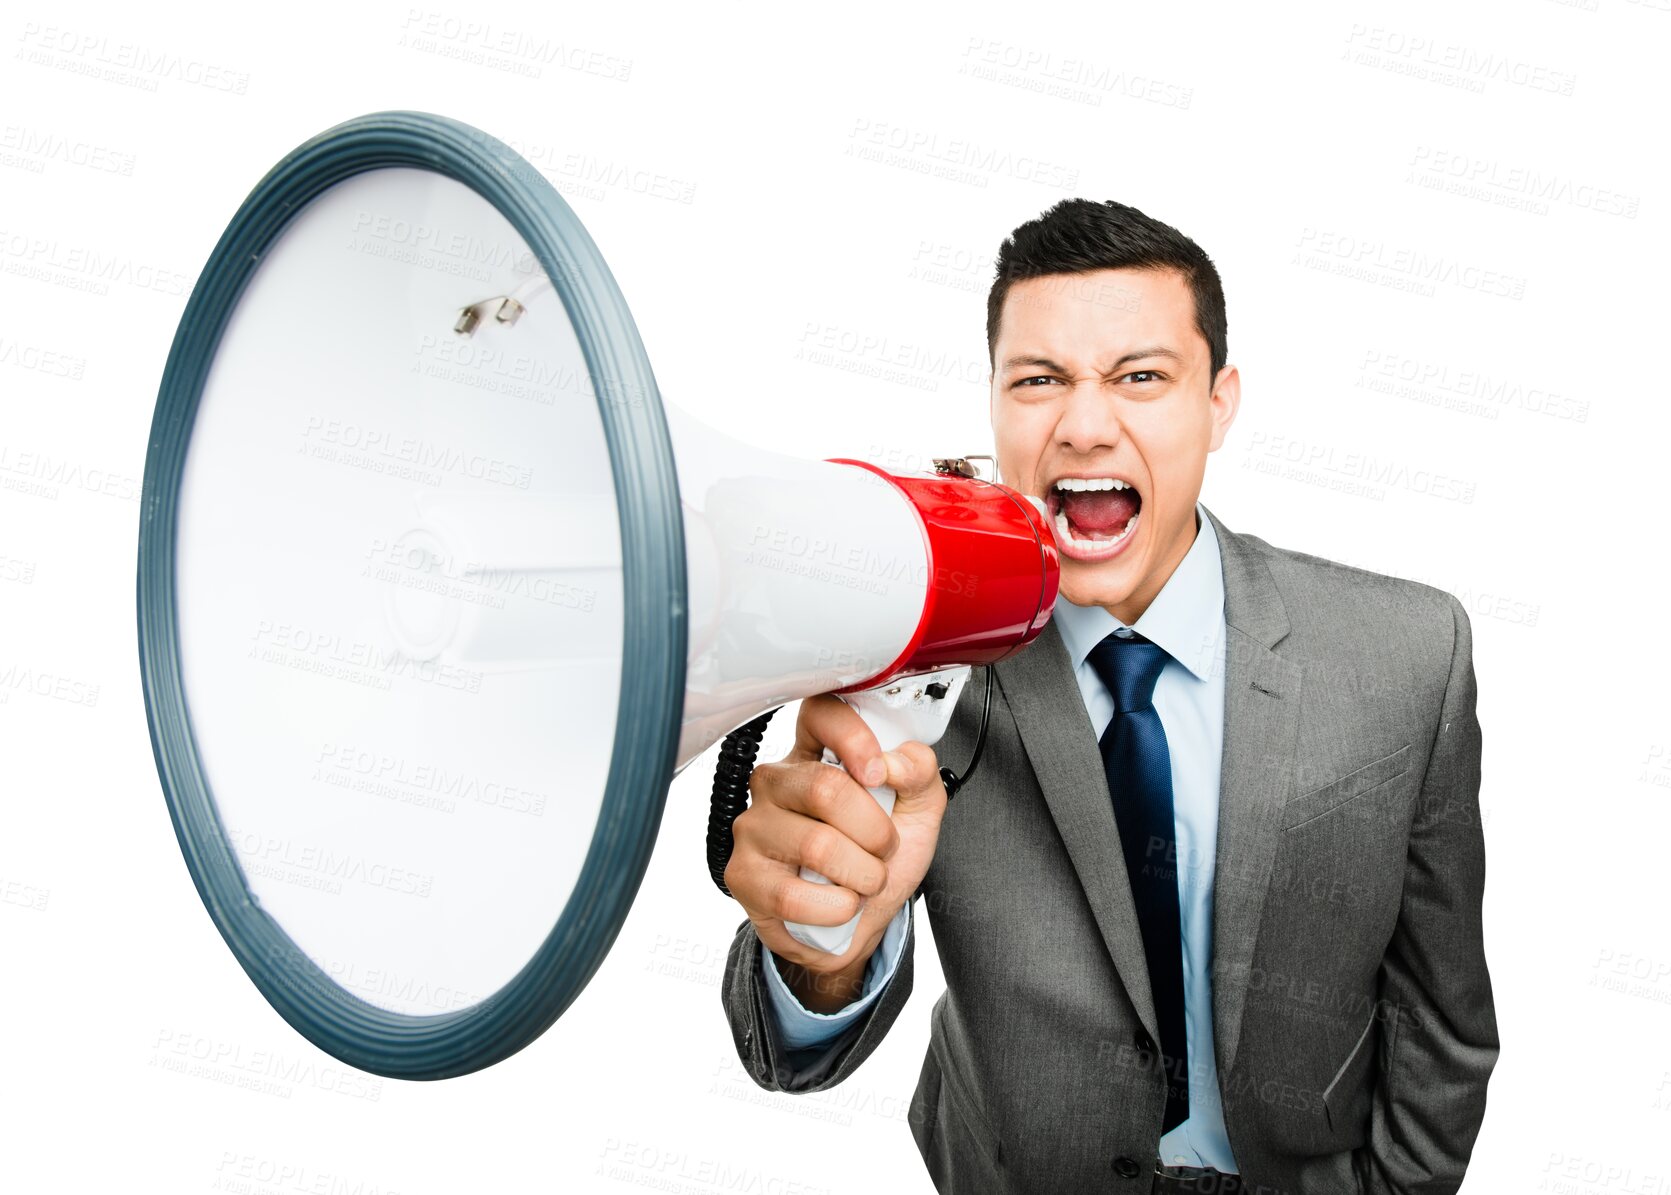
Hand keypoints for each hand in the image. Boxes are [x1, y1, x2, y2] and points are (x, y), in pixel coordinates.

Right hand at [723, 693, 947, 1012]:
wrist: (860, 920)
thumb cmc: (879, 855)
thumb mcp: (917, 809)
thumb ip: (918, 772)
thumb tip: (892, 763)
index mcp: (814, 752)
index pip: (820, 713)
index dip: (853, 738)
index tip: (878, 774)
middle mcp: (775, 781)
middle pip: (825, 788)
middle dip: (875, 832)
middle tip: (883, 850)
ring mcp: (753, 826)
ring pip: (817, 845)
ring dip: (862, 875)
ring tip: (864, 880)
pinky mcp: (742, 875)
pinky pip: (794, 896)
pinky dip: (836, 908)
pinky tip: (839, 904)